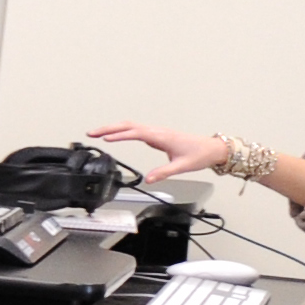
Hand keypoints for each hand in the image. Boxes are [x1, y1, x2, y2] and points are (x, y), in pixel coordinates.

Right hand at [88, 122, 226, 184]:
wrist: (212, 148)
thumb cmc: (200, 155)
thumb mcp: (182, 166)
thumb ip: (164, 172)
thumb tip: (147, 179)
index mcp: (162, 137)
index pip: (136, 133)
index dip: (120, 135)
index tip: (105, 139)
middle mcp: (157, 131)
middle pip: (128, 125)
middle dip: (109, 128)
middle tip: (92, 133)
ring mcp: (157, 132)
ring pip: (131, 125)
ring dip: (113, 127)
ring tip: (97, 133)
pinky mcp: (157, 135)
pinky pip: (135, 129)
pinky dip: (122, 130)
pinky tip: (115, 134)